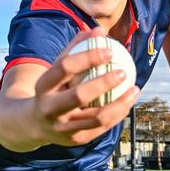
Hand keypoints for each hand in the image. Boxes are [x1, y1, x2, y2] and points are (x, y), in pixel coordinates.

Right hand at [32, 27, 139, 146]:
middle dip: (103, 83)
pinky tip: (130, 101)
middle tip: (123, 72)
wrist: (34, 124)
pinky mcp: (75, 140)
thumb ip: (76, 48)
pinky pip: (102, 127)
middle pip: (79, 95)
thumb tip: (99, 30)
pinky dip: (118, 114)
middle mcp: (50, 109)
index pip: (65, 68)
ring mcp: (63, 128)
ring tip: (135, 89)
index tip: (109, 50)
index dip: (87, 57)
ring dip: (120, 103)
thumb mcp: (57, 68)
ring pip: (97, 117)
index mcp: (43, 87)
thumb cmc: (52, 88)